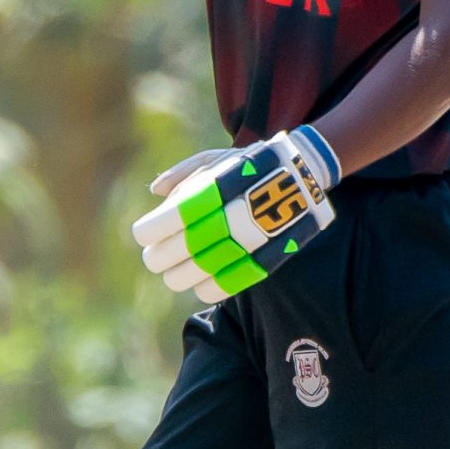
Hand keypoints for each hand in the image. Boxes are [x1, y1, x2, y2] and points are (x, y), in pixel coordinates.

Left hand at [132, 125, 341, 303]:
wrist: (306, 175)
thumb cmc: (251, 165)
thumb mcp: (217, 158)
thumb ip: (182, 174)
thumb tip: (155, 192)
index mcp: (213, 189)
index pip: (166, 221)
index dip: (148, 232)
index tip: (143, 233)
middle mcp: (230, 216)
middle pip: (177, 250)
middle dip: (158, 257)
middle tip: (154, 257)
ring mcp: (249, 241)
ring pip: (198, 273)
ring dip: (177, 276)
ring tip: (173, 272)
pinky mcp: (265, 260)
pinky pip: (226, 285)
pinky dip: (206, 289)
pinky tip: (198, 283)